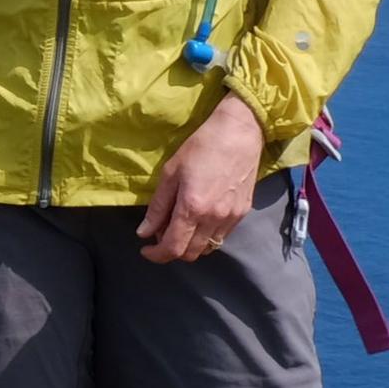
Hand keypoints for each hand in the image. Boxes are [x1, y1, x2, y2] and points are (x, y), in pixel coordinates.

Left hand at [137, 93, 264, 263]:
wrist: (240, 133)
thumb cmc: (200, 147)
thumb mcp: (170, 173)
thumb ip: (157, 207)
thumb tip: (145, 233)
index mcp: (193, 208)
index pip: (173, 248)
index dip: (156, 255)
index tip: (146, 250)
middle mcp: (214, 219)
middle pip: (191, 254)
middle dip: (172, 251)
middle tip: (161, 234)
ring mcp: (231, 218)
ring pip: (208, 249)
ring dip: (190, 246)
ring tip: (180, 227)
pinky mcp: (243, 213)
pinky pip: (222, 237)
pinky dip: (206, 237)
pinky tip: (199, 221)